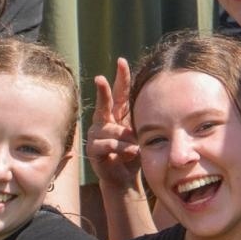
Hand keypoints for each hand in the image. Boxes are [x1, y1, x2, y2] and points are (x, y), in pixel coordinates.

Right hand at [86, 58, 141, 192]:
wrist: (124, 178)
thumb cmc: (132, 154)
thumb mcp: (139, 135)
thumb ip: (139, 122)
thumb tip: (147, 109)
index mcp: (116, 114)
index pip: (119, 93)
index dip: (121, 78)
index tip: (121, 61)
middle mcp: (103, 121)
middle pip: (105, 102)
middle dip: (103, 90)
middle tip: (100, 78)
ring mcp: (96, 134)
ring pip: (113, 130)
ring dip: (127, 139)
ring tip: (134, 149)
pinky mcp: (93, 148)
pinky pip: (110, 144)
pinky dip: (123, 149)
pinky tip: (129, 153)